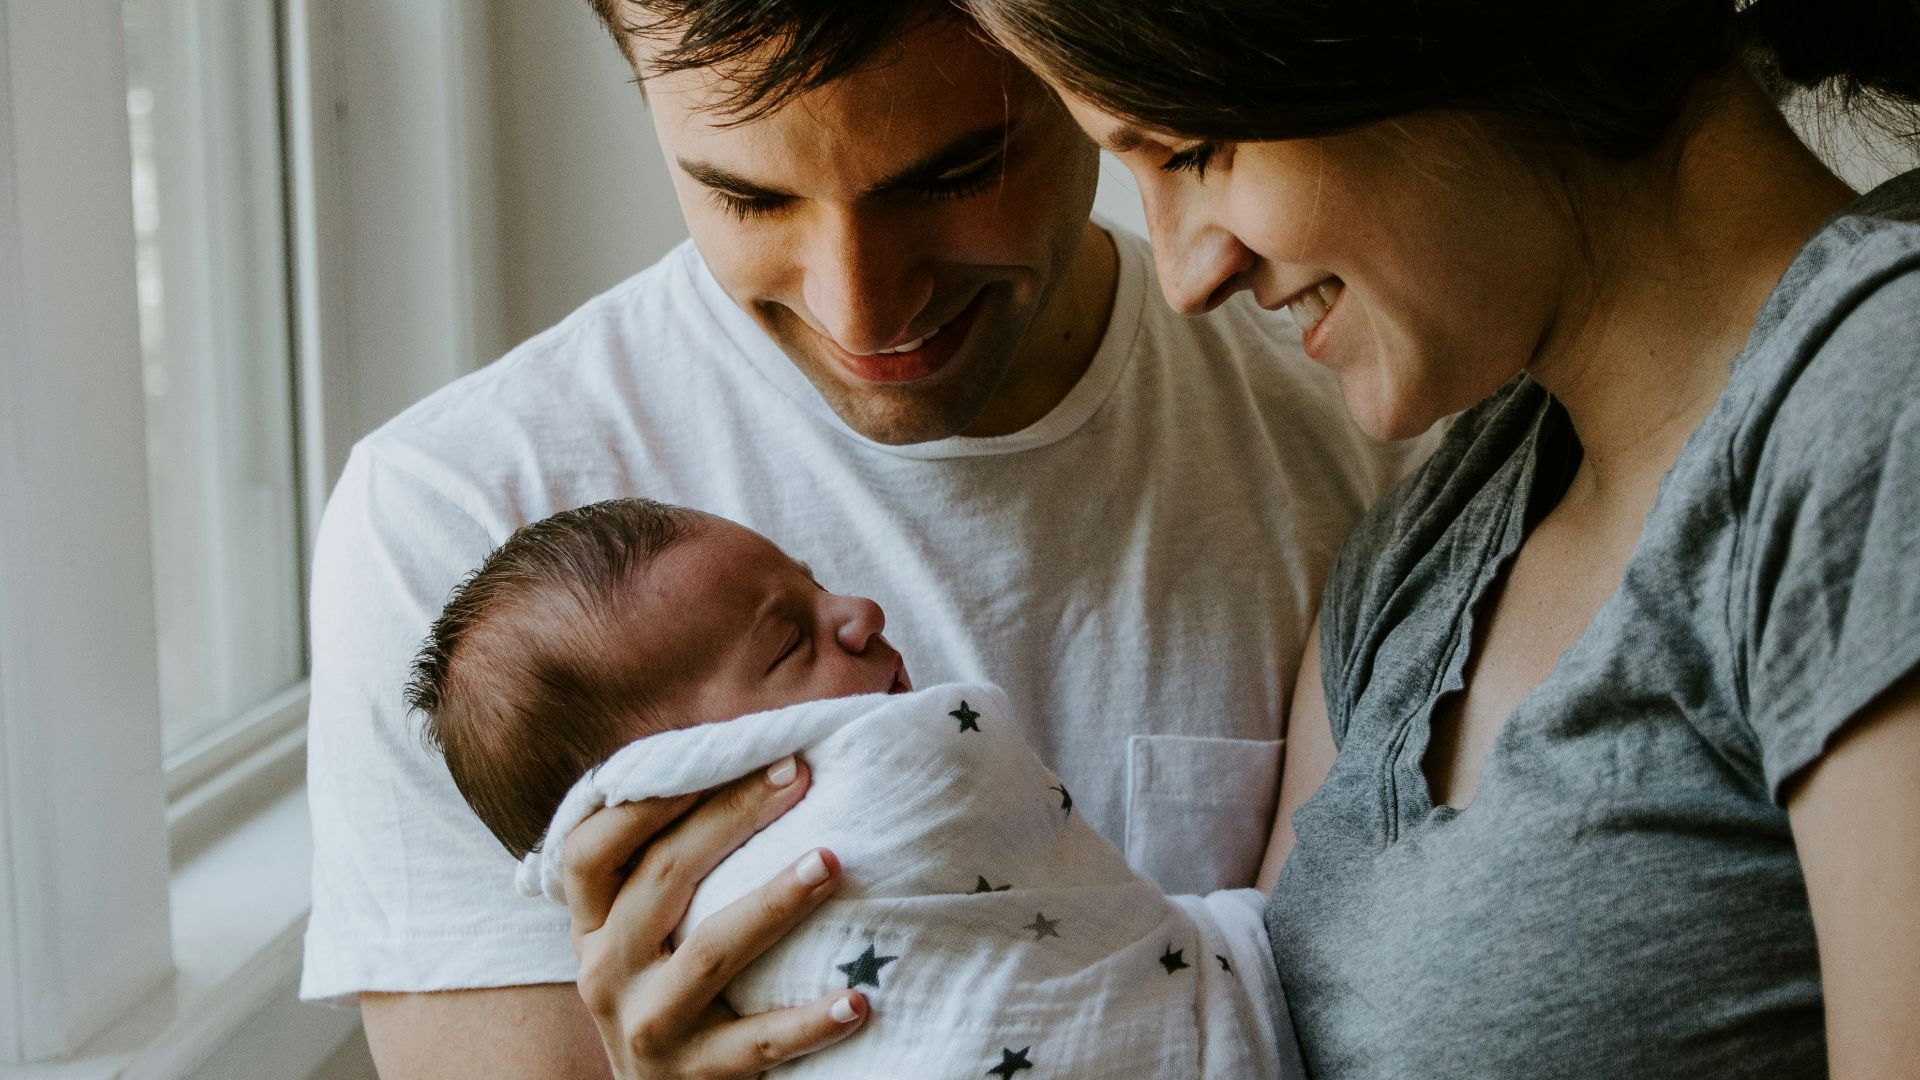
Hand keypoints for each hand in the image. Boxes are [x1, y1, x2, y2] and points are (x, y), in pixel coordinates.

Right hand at [566, 756, 867, 1078]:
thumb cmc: (669, 994)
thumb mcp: (641, 938)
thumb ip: (666, 874)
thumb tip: (750, 771)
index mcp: (591, 928)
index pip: (590, 850)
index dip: (649, 799)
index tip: (724, 755)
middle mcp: (605, 972)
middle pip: (662, 878)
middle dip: (731, 818)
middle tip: (797, 776)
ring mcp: (648, 1027)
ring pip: (711, 951)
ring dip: (774, 901)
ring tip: (830, 863)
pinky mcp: (696, 1076)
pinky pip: (760, 1042)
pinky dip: (811, 1020)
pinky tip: (858, 998)